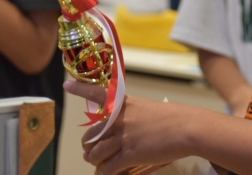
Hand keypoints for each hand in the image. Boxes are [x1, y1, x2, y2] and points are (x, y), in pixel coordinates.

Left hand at [64, 81, 190, 174]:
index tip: (66, 86)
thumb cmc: (172, 117)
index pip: (97, 94)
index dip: (79, 89)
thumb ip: (132, 117)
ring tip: (94, 162)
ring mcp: (124, 137)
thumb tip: (122, 133)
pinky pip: (109, 166)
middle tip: (88, 150)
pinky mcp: (130, 154)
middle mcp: (119, 120)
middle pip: (92, 134)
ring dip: (93, 159)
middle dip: (87, 145)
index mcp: (124, 105)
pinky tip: (104, 174)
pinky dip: (104, 172)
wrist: (186, 128)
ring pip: (96, 152)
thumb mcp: (147, 109)